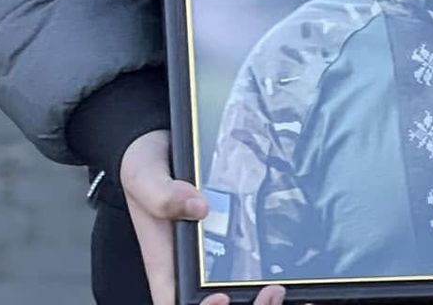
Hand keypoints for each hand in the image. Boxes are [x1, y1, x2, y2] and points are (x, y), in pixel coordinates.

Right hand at [120, 130, 286, 304]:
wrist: (160, 144)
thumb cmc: (145, 166)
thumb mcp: (144, 175)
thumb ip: (162, 194)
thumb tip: (200, 207)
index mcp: (164, 264)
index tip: (222, 297)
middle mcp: (188, 270)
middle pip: (212, 304)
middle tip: (270, 290)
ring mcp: (211, 260)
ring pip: (238, 295)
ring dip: (260, 300)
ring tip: (278, 287)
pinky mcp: (230, 245)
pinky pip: (251, 271)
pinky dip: (270, 276)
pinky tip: (288, 271)